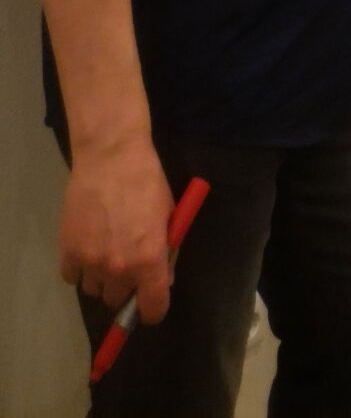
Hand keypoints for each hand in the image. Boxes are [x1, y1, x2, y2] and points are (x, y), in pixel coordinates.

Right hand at [59, 134, 175, 324]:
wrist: (111, 156)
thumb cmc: (147, 182)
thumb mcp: (169, 216)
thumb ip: (167, 252)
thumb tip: (163, 280)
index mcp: (150, 261)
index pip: (152, 309)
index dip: (153, 308)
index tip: (149, 301)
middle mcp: (119, 268)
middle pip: (117, 300)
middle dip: (124, 286)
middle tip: (126, 262)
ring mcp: (91, 261)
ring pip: (93, 290)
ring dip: (100, 277)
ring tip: (104, 248)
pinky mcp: (67, 250)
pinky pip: (71, 277)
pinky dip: (78, 267)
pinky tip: (86, 244)